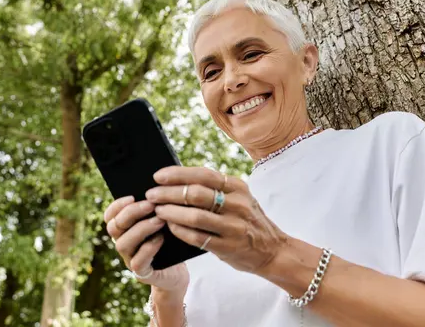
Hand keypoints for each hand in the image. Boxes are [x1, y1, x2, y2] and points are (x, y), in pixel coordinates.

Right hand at [104, 197, 189, 294]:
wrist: (179, 270)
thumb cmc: (171, 240)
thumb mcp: (162, 222)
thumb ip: (154, 210)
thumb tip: (155, 191)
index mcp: (124, 230)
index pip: (110, 217)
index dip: (116, 206)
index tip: (132, 196)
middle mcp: (124, 244)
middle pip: (114, 227)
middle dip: (131, 213)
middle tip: (150, 205)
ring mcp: (130, 260)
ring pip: (122, 244)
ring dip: (141, 229)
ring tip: (159, 220)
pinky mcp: (142, 273)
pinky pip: (138, 262)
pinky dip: (148, 248)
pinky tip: (161, 238)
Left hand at [146, 166, 288, 273]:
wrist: (272, 250)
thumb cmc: (248, 220)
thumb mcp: (239, 198)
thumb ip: (215, 189)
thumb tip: (177, 180)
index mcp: (238, 187)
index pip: (203, 175)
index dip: (178, 174)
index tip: (158, 176)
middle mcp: (237, 204)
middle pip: (195, 194)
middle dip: (168, 193)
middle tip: (151, 195)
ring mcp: (234, 226)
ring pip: (194, 216)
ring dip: (170, 212)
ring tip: (157, 210)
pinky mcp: (228, 247)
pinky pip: (197, 237)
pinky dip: (180, 231)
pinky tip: (169, 227)